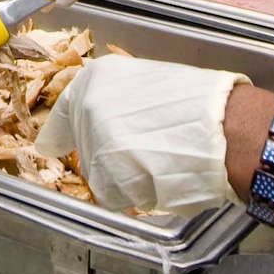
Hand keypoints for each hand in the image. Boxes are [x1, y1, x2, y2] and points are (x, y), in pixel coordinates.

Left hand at [36, 57, 249, 214]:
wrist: (222, 127)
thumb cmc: (199, 104)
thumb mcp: (150, 83)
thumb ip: (120, 100)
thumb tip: (107, 122)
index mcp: (98, 78)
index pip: (66, 109)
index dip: (61, 130)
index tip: (51, 143)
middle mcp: (89, 107)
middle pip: (85, 146)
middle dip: (107, 155)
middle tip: (144, 153)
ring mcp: (94, 142)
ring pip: (100, 174)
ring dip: (125, 177)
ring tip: (159, 161)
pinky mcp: (106, 176)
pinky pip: (114, 195)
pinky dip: (134, 194)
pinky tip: (158, 177)